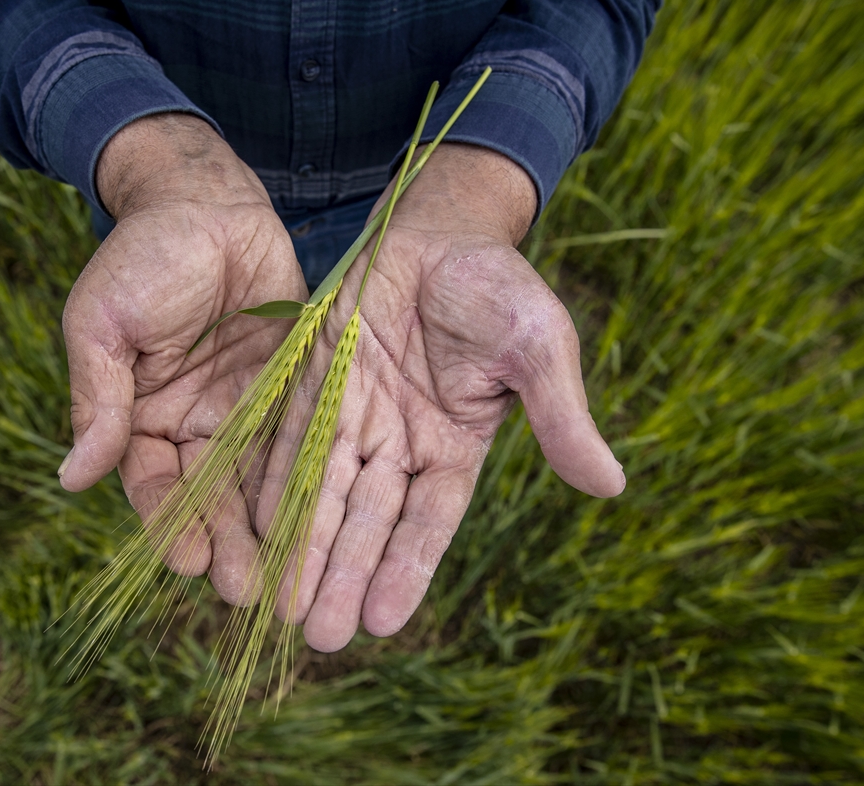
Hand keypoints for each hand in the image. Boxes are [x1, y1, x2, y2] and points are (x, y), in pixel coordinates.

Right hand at [58, 114, 305, 602]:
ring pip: (256, 480)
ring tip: (285, 575)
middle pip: (209, 496)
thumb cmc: (143, 256)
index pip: (152, 484)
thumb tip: (71, 479)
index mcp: (141, 415)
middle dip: (224, 543)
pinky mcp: (289, 386)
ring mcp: (243, 407)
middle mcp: (193, 423)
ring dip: (267, 527)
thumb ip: (97, 400)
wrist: (206, 200)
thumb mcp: (104, 324)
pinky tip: (322, 516)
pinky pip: (297, 438)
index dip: (167, 522)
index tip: (184, 561)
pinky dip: (305, 479)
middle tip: (245, 590)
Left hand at [256, 144, 624, 651]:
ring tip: (282, 604)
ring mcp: (352, 414)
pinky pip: (287, 438)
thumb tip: (611, 485)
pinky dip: (270, 480)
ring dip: (303, 546)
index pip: (428, 520)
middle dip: (344, 575)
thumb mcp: (539, 345)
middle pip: (367, 521)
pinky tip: (252, 527)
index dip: (405, 568)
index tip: (383, 622)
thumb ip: (561, 414)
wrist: (437, 226)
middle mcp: (398, 442)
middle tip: (320, 638)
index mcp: (454, 445)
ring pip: (322, 492)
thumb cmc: (497, 286)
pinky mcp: (311, 381)